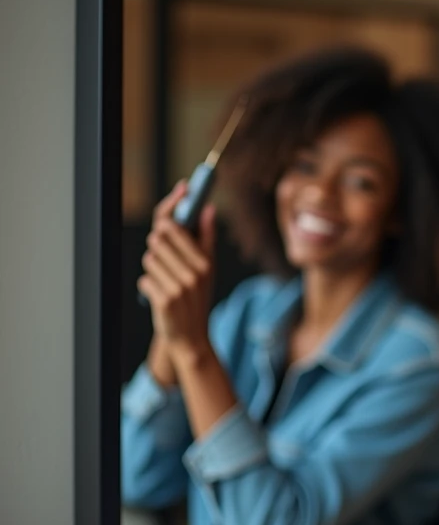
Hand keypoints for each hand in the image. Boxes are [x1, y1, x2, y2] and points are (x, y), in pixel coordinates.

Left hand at [137, 181, 216, 359]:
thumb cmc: (197, 298)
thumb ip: (206, 237)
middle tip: (167, 257)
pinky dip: (148, 285)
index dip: (173, 207)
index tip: (182, 188)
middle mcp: (193, 273)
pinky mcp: (162, 300)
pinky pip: (144, 279)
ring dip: (153, 268)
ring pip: (149, 258)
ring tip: (166, 281)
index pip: (177, 226)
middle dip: (159, 245)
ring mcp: (178, 287)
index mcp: (205, 263)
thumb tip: (208, 208)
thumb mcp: (208, 268)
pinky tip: (160, 295)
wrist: (191, 336)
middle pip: (158, 239)